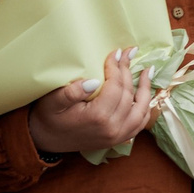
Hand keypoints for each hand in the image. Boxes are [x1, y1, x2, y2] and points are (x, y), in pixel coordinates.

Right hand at [27, 47, 154, 154]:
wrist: (45, 140)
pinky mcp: (118, 139)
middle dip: (129, 71)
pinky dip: (145, 108)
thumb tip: (94, 80)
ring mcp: (117, 136)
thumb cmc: (48, 117)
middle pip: (128, 95)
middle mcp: (112, 128)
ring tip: (148, 70)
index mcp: (97, 117)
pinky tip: (145, 95)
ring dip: (145, 89)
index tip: (116, 52)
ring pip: (140, 110)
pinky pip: (139, 124)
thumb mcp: (53, 101)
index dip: (117, 67)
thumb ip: (72, 91)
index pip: (115, 87)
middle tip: (129, 53)